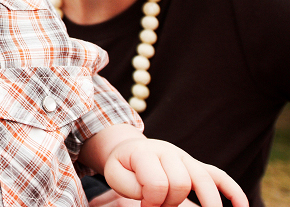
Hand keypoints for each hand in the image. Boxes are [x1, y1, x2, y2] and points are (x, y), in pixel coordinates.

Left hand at [104, 139, 246, 206]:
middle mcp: (168, 151)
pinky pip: (219, 176)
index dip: (151, 201)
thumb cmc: (123, 166)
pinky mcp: (196, 165)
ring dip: (207, 203)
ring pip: (203, 179)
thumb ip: (133, 189)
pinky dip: (233, 191)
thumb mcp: (116, 175)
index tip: (145, 206)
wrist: (128, 149)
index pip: (157, 183)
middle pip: (181, 183)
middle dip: (171, 203)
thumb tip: (154, 204)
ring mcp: (185, 157)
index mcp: (145, 153)